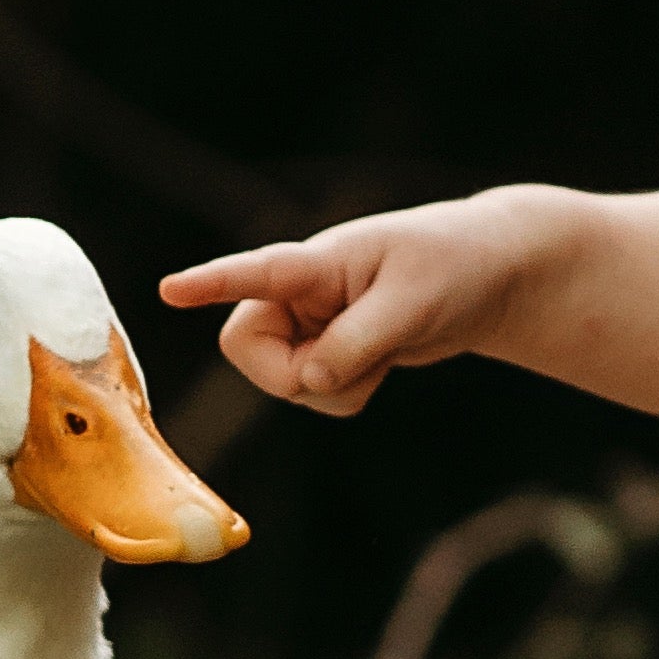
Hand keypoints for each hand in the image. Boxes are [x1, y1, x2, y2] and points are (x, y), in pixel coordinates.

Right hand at [159, 195, 549, 414]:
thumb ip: (357, 341)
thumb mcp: (413, 303)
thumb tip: (308, 380)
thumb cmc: (453, 267)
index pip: (255, 273)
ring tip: (384, 349)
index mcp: (317, 263)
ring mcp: (309, 326)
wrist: (487, 278)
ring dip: (337, 386)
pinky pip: (315, 395)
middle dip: (295, 376)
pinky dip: (349, 393)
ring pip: (286, 384)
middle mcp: (299, 294)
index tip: (170, 290)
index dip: (211, 283)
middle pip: (248, 352)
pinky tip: (380, 361)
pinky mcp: (325, 353)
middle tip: (357, 364)